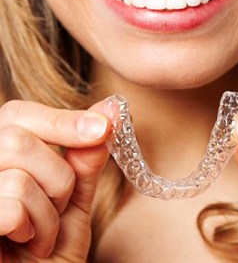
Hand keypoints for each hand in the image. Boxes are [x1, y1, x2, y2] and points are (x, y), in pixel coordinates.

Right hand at [0, 99, 111, 261]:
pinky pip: (10, 209)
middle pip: (16, 141)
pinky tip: (27, 243)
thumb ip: (86, 154)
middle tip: (60, 205)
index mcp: (2, 154)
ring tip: (44, 231)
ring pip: (18, 179)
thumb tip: (111, 109)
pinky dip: (34, 230)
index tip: (104, 127)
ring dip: (48, 212)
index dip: (62, 120)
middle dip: (58, 178)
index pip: (18, 114)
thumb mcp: (75, 193)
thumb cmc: (53, 243)